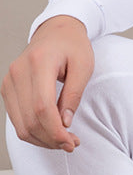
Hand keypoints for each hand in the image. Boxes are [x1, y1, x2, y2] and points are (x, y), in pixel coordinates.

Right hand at [1, 15, 94, 151]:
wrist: (57, 30)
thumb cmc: (73, 46)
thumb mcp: (84, 65)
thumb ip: (74, 94)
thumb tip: (64, 124)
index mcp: (39, 62)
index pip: (42, 107)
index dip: (55, 130)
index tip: (71, 141)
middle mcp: (18, 72)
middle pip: (30, 119)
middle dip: (51, 138)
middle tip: (71, 144)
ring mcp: (9, 81)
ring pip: (20, 124)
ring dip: (42, 138)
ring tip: (63, 141)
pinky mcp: (7, 88)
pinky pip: (17, 119)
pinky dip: (33, 130)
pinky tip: (50, 132)